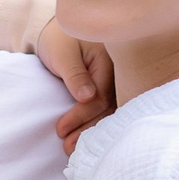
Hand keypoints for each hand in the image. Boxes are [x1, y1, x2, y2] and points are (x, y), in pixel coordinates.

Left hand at [36, 19, 113, 150]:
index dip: (81, 115)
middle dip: (88, 129)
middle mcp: (120, 71)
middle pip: (110, 107)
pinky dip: (97, 122)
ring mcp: (119, 79)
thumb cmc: (58, 39)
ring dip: (93, 130)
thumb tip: (88, 98)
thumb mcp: (62, 54)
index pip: (101, 96)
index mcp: (111, 59)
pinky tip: (87, 137)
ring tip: (73, 148)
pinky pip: (109, 107)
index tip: (61, 129)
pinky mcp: (113, 86)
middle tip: (67, 147)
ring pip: (111, 110)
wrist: (57, 31)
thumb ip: (75, 75)